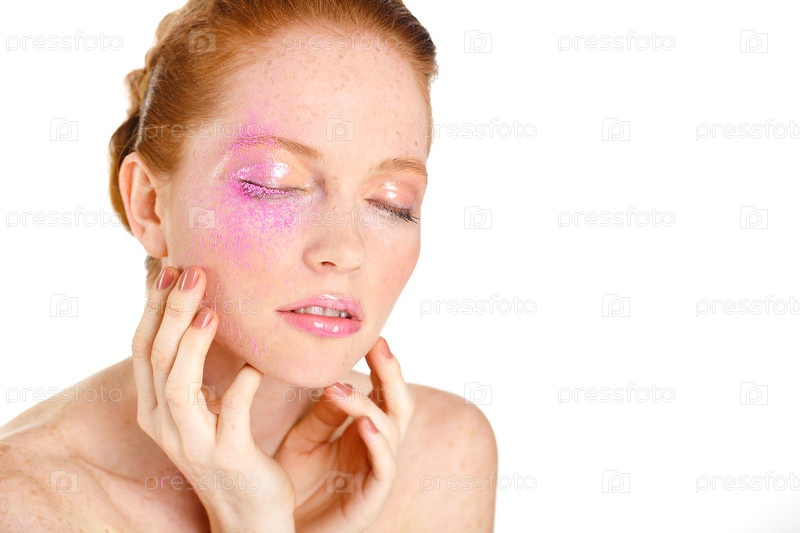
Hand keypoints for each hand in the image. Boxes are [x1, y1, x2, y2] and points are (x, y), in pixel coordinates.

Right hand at [131, 265, 295, 531]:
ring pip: (179, 386)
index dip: (153, 307)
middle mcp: (165, 424)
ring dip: (193, 343)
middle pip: (157, 358)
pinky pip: (232, 414)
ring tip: (212, 309)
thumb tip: (198, 314)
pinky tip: (257, 365)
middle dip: (171, 311)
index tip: (170, 268)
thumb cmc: (228, 447)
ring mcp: (193, 442)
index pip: (143, 348)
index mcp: (155, 406)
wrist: (247, 512)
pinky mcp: (228, 456)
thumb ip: (195, 368)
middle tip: (193, 272)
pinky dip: (242, 385)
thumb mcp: (202, 406)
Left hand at [275, 337, 413, 531]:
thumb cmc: (293, 487)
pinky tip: (365, 423)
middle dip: (391, 374)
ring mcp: (377, 473)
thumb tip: (334, 380)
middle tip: (377, 346)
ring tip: (340, 389)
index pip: (382, 392)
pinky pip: (385, 466)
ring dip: (369, 404)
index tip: (372, 337)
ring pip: (393, 430)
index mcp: (363, 433)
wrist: (279, 532)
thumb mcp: (304, 440)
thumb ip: (322, 413)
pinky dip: (379, 442)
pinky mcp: (372, 498)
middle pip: (398, 404)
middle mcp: (376, 449)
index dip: (381, 365)